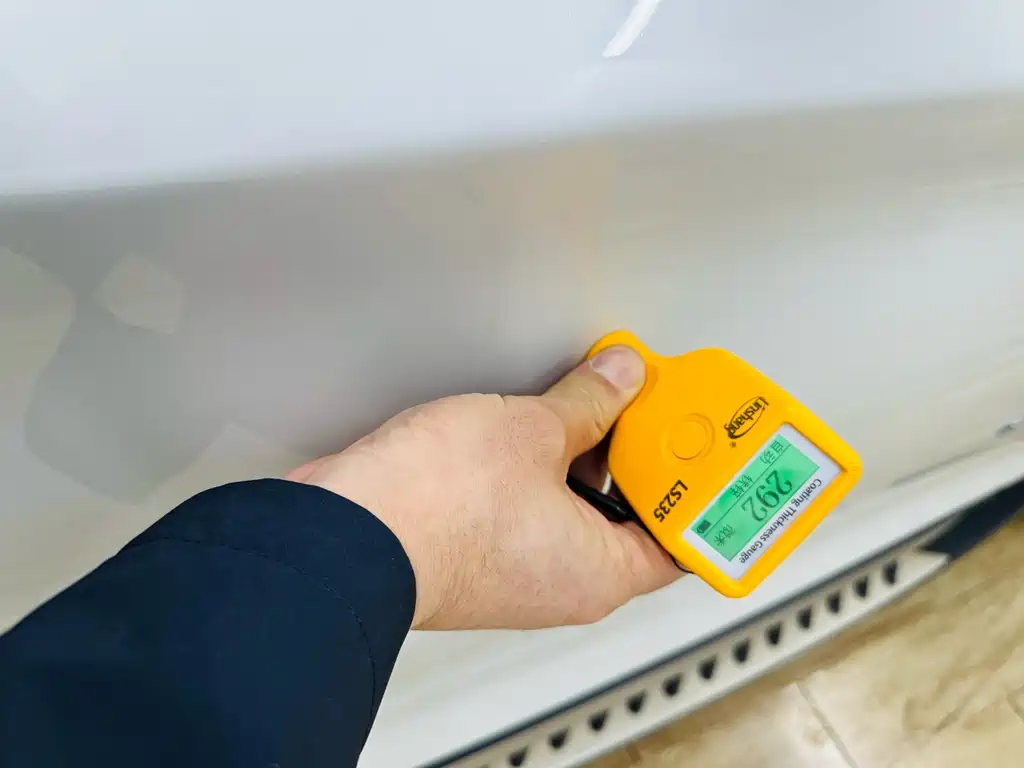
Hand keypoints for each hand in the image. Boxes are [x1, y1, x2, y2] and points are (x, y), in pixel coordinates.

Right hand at [285, 346, 680, 629]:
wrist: (345, 527)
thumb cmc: (436, 507)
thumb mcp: (534, 429)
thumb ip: (588, 401)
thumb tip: (620, 379)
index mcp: (598, 572)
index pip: (679, 544)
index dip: (697, 495)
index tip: (703, 454)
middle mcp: (560, 582)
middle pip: (626, 518)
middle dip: (636, 458)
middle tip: (647, 408)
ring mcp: (515, 569)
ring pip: (572, 509)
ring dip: (583, 456)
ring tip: (592, 402)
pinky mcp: (475, 550)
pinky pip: (527, 506)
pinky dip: (539, 467)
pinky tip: (534, 423)